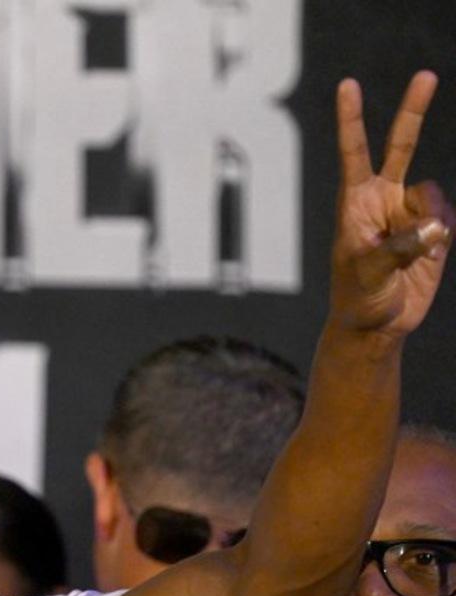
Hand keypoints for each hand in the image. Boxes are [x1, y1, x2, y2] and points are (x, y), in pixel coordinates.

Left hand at [330, 71, 454, 337]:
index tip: (347, 86)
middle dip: (414, 110)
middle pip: (401, 145)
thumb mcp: (369, 274)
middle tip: (426, 75)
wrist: (379, 323)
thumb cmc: (359, 297)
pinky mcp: (433, 228)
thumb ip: (399, 248)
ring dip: (432, 221)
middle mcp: (383, 198)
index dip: (352, 119)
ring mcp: (409, 211)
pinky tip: (429, 257)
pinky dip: (444, 236)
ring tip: (417, 251)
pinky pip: (448, 217)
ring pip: (434, 194)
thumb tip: (434, 226)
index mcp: (355, 202)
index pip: (354, 153)